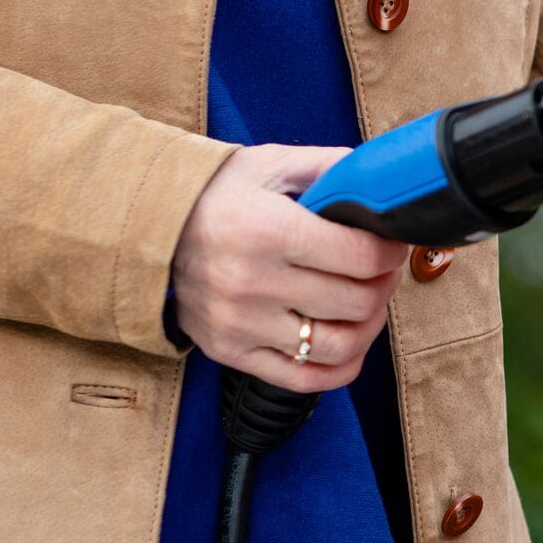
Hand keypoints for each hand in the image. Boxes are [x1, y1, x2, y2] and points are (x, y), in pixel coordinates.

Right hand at [171, 145, 407, 393]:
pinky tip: (348, 343)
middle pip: (356, 302)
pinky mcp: (231, 352)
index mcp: (268, 230)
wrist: (150, 229)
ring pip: (340, 345)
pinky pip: (305, 378)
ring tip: (367, 304)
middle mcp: (253, 282)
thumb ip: (330, 167)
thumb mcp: (271, 164)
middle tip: (381, 270)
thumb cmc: (219, 194)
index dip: (391, 251)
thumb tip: (384, 178)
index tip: (392, 243)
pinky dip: (341, 366)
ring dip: (369, 326)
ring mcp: (241, 323)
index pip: (361, 256)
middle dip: (384, 284)